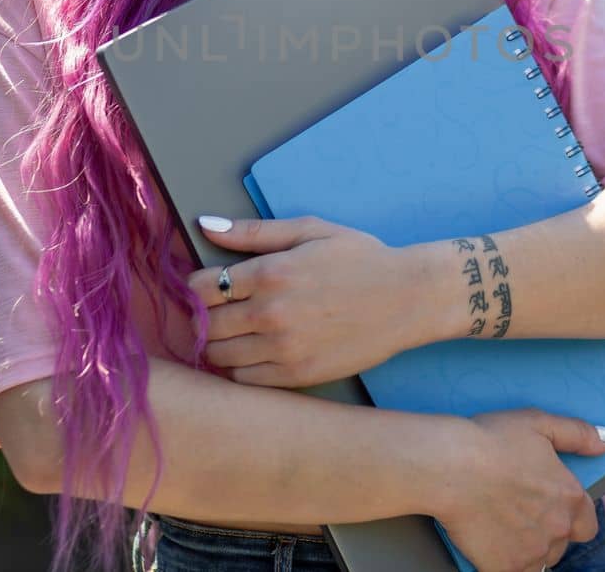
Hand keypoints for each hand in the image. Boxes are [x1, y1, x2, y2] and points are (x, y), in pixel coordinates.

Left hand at [187, 215, 417, 387]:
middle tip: (222, 310)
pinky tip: (255, 352)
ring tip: (237, 331)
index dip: (197, 287)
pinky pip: (244, 380)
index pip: (201, 288)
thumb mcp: (310, 231)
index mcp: (270, 273)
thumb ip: (253, 231)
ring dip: (219, 343)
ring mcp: (283, 349)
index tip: (210, 286)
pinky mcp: (297, 376)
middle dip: (205, 316)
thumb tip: (204, 224)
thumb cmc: (360, 259)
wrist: (407, 299)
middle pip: (205, 324)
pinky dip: (239, 367)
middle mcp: (270, 313)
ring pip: (219, 355)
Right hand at [429, 409, 604, 571]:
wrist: (448, 466)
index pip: (586, 523)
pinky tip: (488, 538)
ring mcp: (532, 552)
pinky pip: (512, 570)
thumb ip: (578, 434)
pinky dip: (503, 559)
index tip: (548, 505)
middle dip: (546, 531)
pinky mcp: (505, 567)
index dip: (570, 515)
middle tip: (518, 510)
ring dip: (527, 547)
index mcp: (569, 497)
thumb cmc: (490, 440)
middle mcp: (557, 529)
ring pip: (539, 560)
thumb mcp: (539, 423)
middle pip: (561, 543)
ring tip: (502, 523)